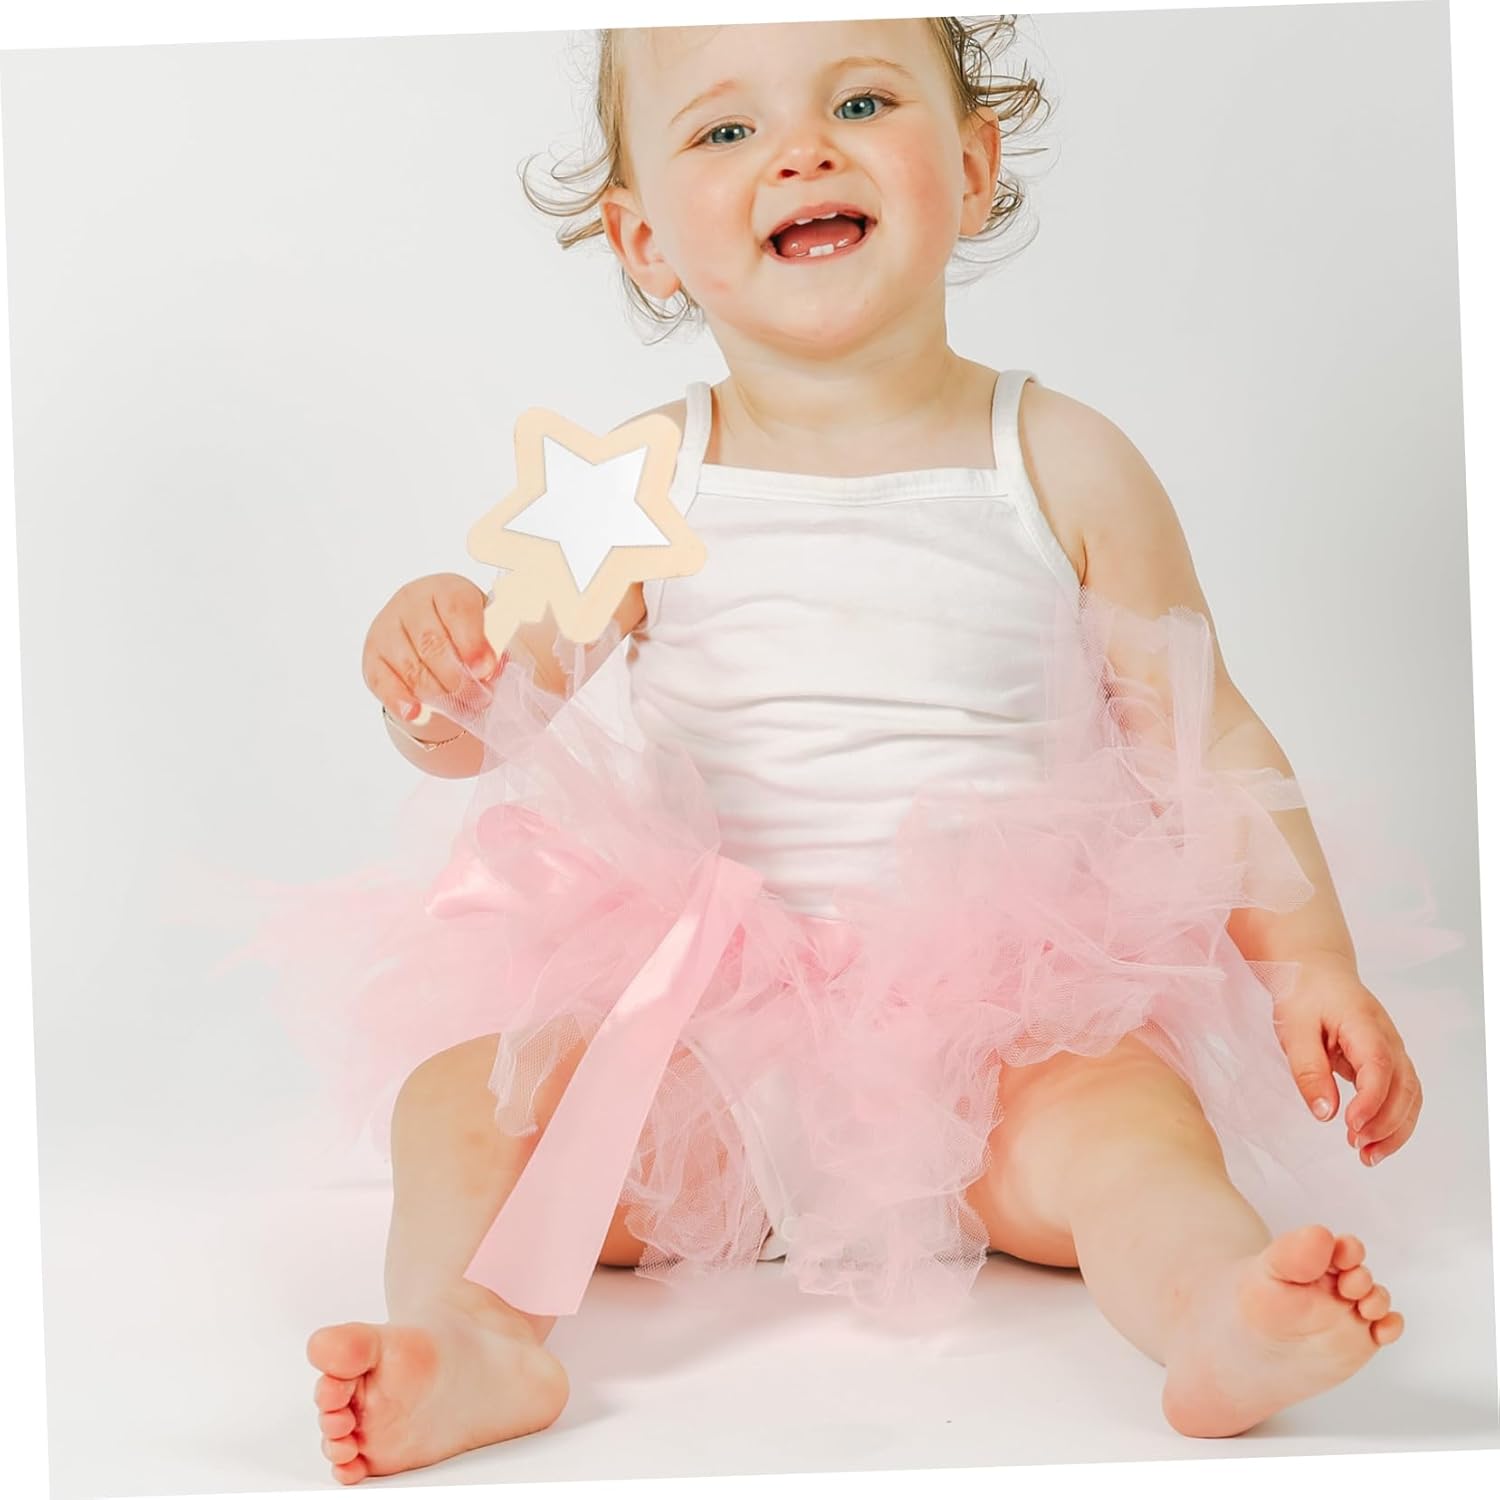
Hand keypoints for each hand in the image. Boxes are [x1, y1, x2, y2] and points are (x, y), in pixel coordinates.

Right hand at [361, 573, 502, 724]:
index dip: (472, 641)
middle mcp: (412, 602)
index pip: (456, 609)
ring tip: (462, 709)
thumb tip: (492, 670)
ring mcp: (387, 627)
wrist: (435, 631)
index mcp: (445, 589)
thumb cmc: (466, 630)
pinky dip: (400, 701)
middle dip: (459, 678)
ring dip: (438, 695)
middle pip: (432, 643)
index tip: (485, 669)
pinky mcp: (372, 655)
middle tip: (480, 698)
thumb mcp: (487, 628)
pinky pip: (383, 682)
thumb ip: (493, 644)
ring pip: (411, 667)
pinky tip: (415, 714)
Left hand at [1273, 958, 1421, 1165]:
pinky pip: (1402, 1095)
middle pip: (1405, 1087)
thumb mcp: (1294, 1030)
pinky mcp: (1389, 1062)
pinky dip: (1393, 1121)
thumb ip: (1309, 1070)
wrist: (1318, 971)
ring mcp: (1394, 1050)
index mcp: (1364, 1024)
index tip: (1350, 1126)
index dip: (1371, 1100)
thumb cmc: (1304, 996)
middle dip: (1386, 1124)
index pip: (1379, 1065)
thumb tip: (1325, 1114)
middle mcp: (1389, 1039)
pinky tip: (1372, 1141)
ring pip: (1411, 1096)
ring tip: (1367, 1156)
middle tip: (1357, 1149)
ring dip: (1395, 1130)